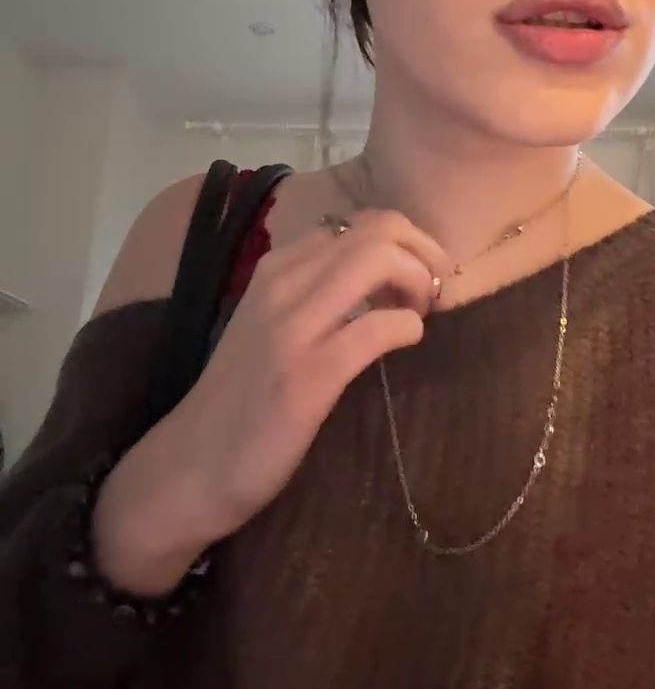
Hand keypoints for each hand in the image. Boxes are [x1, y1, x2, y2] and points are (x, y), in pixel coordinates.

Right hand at [93, 210, 449, 594]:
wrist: (191, 465)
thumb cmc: (241, 399)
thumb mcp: (271, 326)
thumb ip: (315, 293)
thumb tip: (380, 276)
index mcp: (275, 269)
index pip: (360, 222)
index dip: (403, 244)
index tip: (413, 281)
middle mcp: (282, 284)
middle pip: (381, 229)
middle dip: (425, 255)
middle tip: (430, 297)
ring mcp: (293, 327)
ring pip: (380, 260)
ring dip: (419, 283)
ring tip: (418, 317)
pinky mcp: (308, 376)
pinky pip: (379, 327)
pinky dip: (408, 328)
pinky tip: (405, 344)